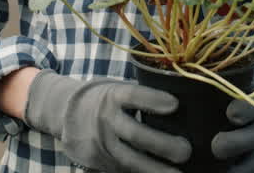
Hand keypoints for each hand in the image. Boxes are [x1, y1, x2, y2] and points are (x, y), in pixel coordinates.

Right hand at [23, 69, 190, 172]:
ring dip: (155, 169)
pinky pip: (122, 170)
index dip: (153, 100)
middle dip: (161, 144)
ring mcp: (102, 143)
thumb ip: (140, 97)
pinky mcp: (100, 161)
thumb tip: (178, 107)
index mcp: (112, 96)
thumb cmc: (104, 99)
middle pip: (134, 133)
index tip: (174, 104)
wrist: (67, 114)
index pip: (133, 96)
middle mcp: (106, 119)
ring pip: (129, 159)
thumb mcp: (116, 89)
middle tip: (185, 150)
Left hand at [211, 70, 253, 172]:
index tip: (231, 113)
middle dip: (237, 143)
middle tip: (216, 146)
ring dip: (237, 168)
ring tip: (214, 171)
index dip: (246, 109)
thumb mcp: (246, 84)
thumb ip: (227, 81)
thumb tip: (191, 71)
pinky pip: (252, 171)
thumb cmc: (250, 95)